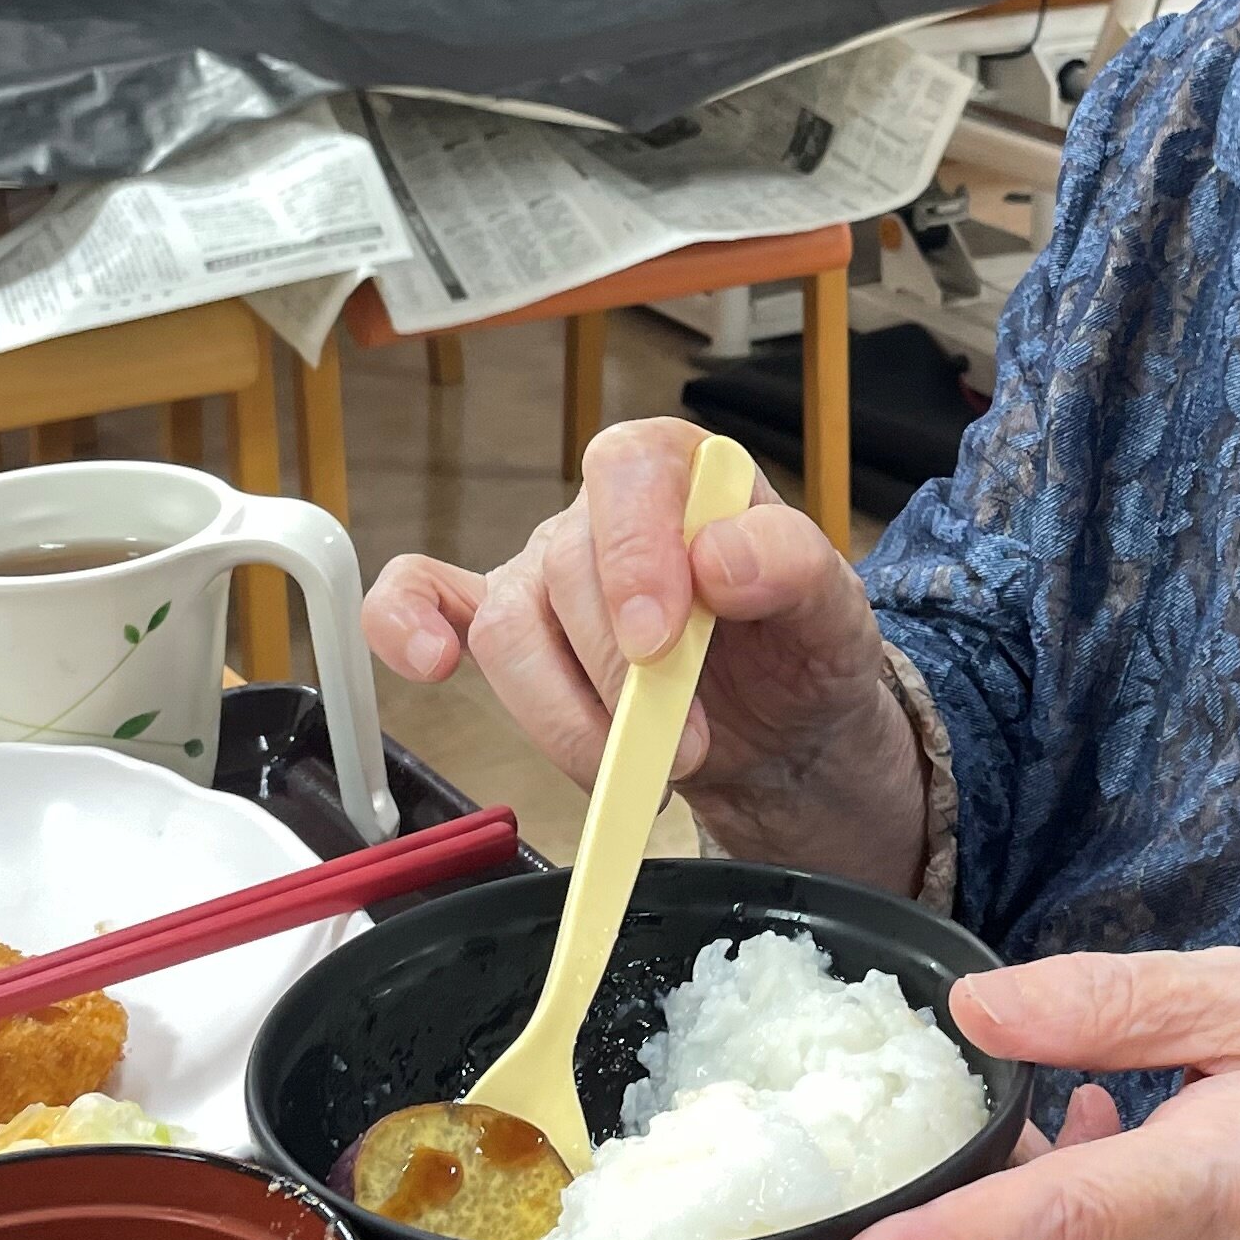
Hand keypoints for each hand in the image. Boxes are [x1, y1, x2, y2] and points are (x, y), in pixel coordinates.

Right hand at [361, 418, 926, 889]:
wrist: (786, 731)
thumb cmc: (801, 649)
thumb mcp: (834, 610)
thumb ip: (791, 567)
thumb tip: (721, 558)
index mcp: (681, 471)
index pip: (627, 471)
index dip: (633, 555)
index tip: (662, 643)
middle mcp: (600, 514)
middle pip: (564, 568)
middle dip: (618, 675)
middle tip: (686, 745)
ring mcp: (544, 573)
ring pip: (507, 630)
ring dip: (563, 715)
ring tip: (639, 768)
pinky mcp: (513, 637)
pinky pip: (425, 602)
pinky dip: (405, 624)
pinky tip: (429, 660)